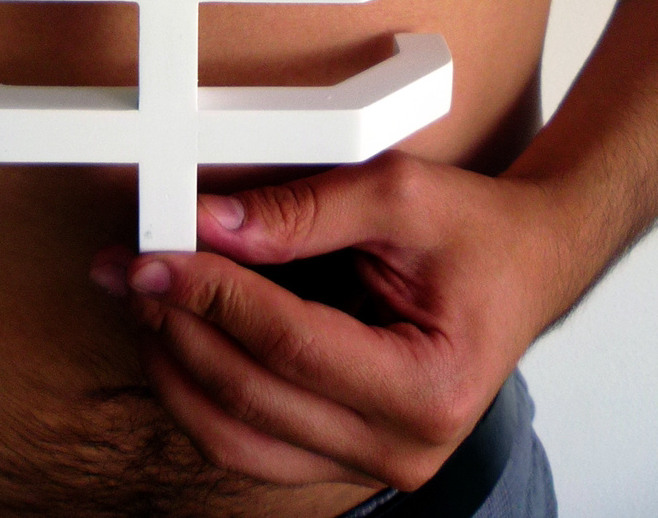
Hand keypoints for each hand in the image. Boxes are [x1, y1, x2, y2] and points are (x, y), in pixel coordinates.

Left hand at [91, 153, 560, 492]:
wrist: (528, 265)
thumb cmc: (479, 233)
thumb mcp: (401, 194)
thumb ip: (305, 210)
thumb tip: (213, 226)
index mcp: (428, 387)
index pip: (288, 344)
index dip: (212, 295)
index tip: (156, 254)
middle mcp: (402, 447)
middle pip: (252, 397)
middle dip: (179, 328)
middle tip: (129, 270)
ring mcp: (374, 463)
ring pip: (237, 439)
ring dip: (177, 366)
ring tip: (141, 300)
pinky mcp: (347, 455)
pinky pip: (253, 441)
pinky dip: (203, 390)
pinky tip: (177, 333)